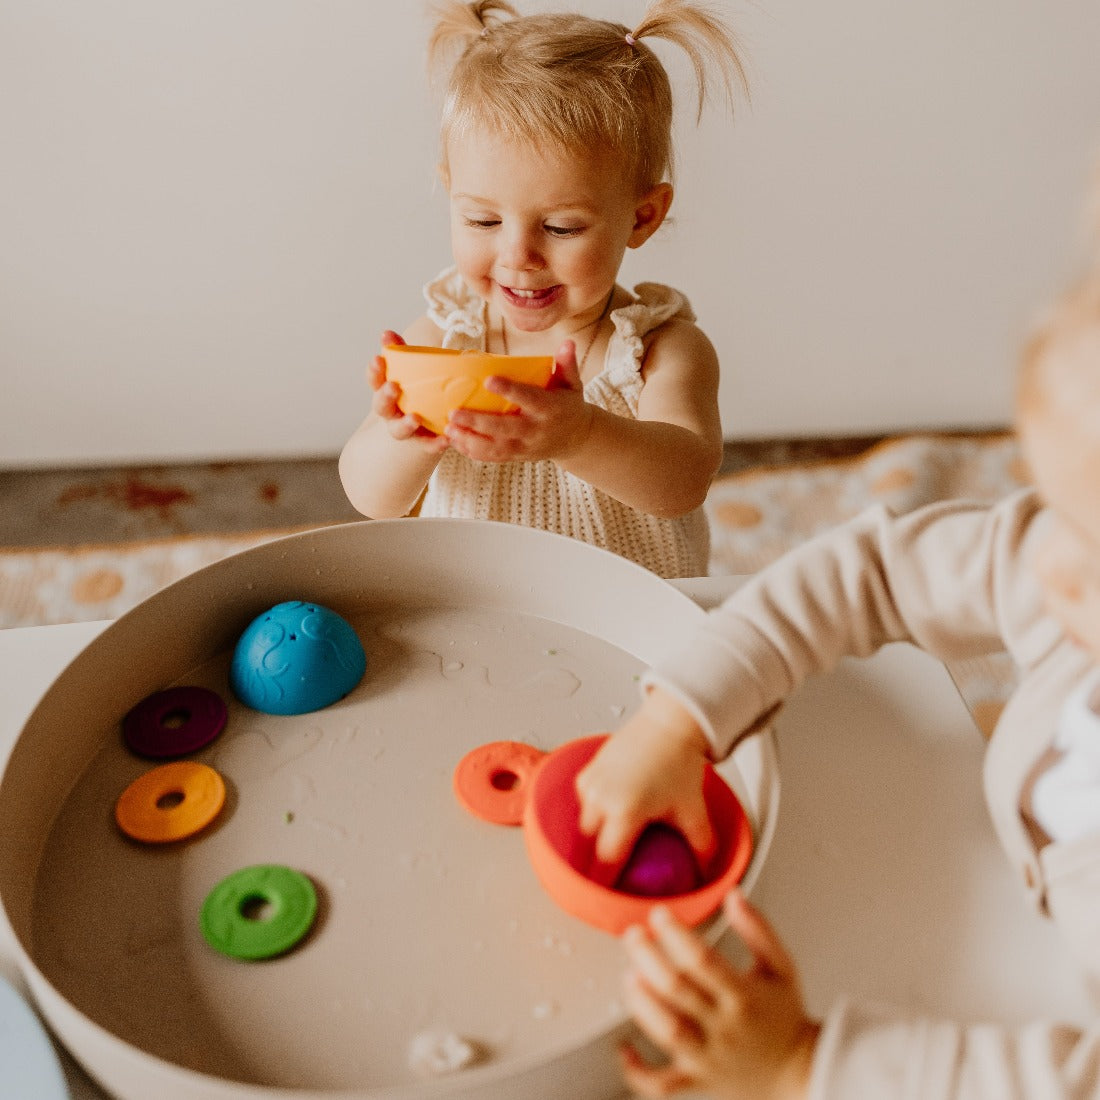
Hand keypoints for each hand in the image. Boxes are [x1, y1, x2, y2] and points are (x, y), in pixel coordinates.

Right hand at [370, 331, 448, 453]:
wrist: (427, 426)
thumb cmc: (418, 390)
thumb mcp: (410, 371)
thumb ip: (401, 353)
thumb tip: (386, 333)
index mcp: (386, 391)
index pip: (375, 380)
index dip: (374, 371)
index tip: (377, 359)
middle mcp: (391, 412)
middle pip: (381, 406)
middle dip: (385, 396)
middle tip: (393, 387)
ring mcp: (405, 429)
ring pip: (399, 430)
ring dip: (405, 424)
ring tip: (415, 418)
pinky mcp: (423, 442)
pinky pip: (427, 445)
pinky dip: (434, 444)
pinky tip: (445, 439)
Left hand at [442, 339, 593, 462]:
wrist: (577, 438)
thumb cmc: (568, 405)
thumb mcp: (572, 384)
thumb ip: (567, 364)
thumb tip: (567, 342)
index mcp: (550, 409)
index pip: (529, 399)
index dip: (509, 390)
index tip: (488, 380)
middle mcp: (536, 430)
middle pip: (505, 429)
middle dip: (478, 422)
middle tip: (454, 412)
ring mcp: (526, 447)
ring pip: (496, 448)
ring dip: (470, 440)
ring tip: (449, 429)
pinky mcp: (518, 456)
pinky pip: (493, 458)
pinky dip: (473, 452)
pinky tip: (456, 441)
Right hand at [575, 688, 715, 865]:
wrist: (669, 724)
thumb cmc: (678, 761)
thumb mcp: (693, 810)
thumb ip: (701, 845)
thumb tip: (705, 868)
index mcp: (625, 811)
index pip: (606, 859)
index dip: (608, 878)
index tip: (612, 887)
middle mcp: (602, 797)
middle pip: (591, 843)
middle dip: (602, 853)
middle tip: (617, 859)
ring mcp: (592, 782)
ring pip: (584, 820)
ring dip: (596, 830)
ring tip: (616, 831)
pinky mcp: (589, 769)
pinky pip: (584, 798)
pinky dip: (594, 806)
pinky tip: (612, 806)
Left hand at [620, 892, 819, 1099]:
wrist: (800, 1071)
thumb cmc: (786, 1016)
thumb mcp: (781, 966)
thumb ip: (759, 930)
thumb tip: (734, 897)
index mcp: (744, 997)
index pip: (702, 960)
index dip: (675, 935)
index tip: (659, 915)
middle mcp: (724, 1027)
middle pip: (677, 990)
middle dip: (648, 958)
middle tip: (632, 935)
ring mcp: (709, 1058)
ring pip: (666, 1031)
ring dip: (642, 1002)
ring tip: (629, 974)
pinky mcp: (698, 1081)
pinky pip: (663, 1085)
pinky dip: (638, 1071)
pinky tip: (623, 1048)